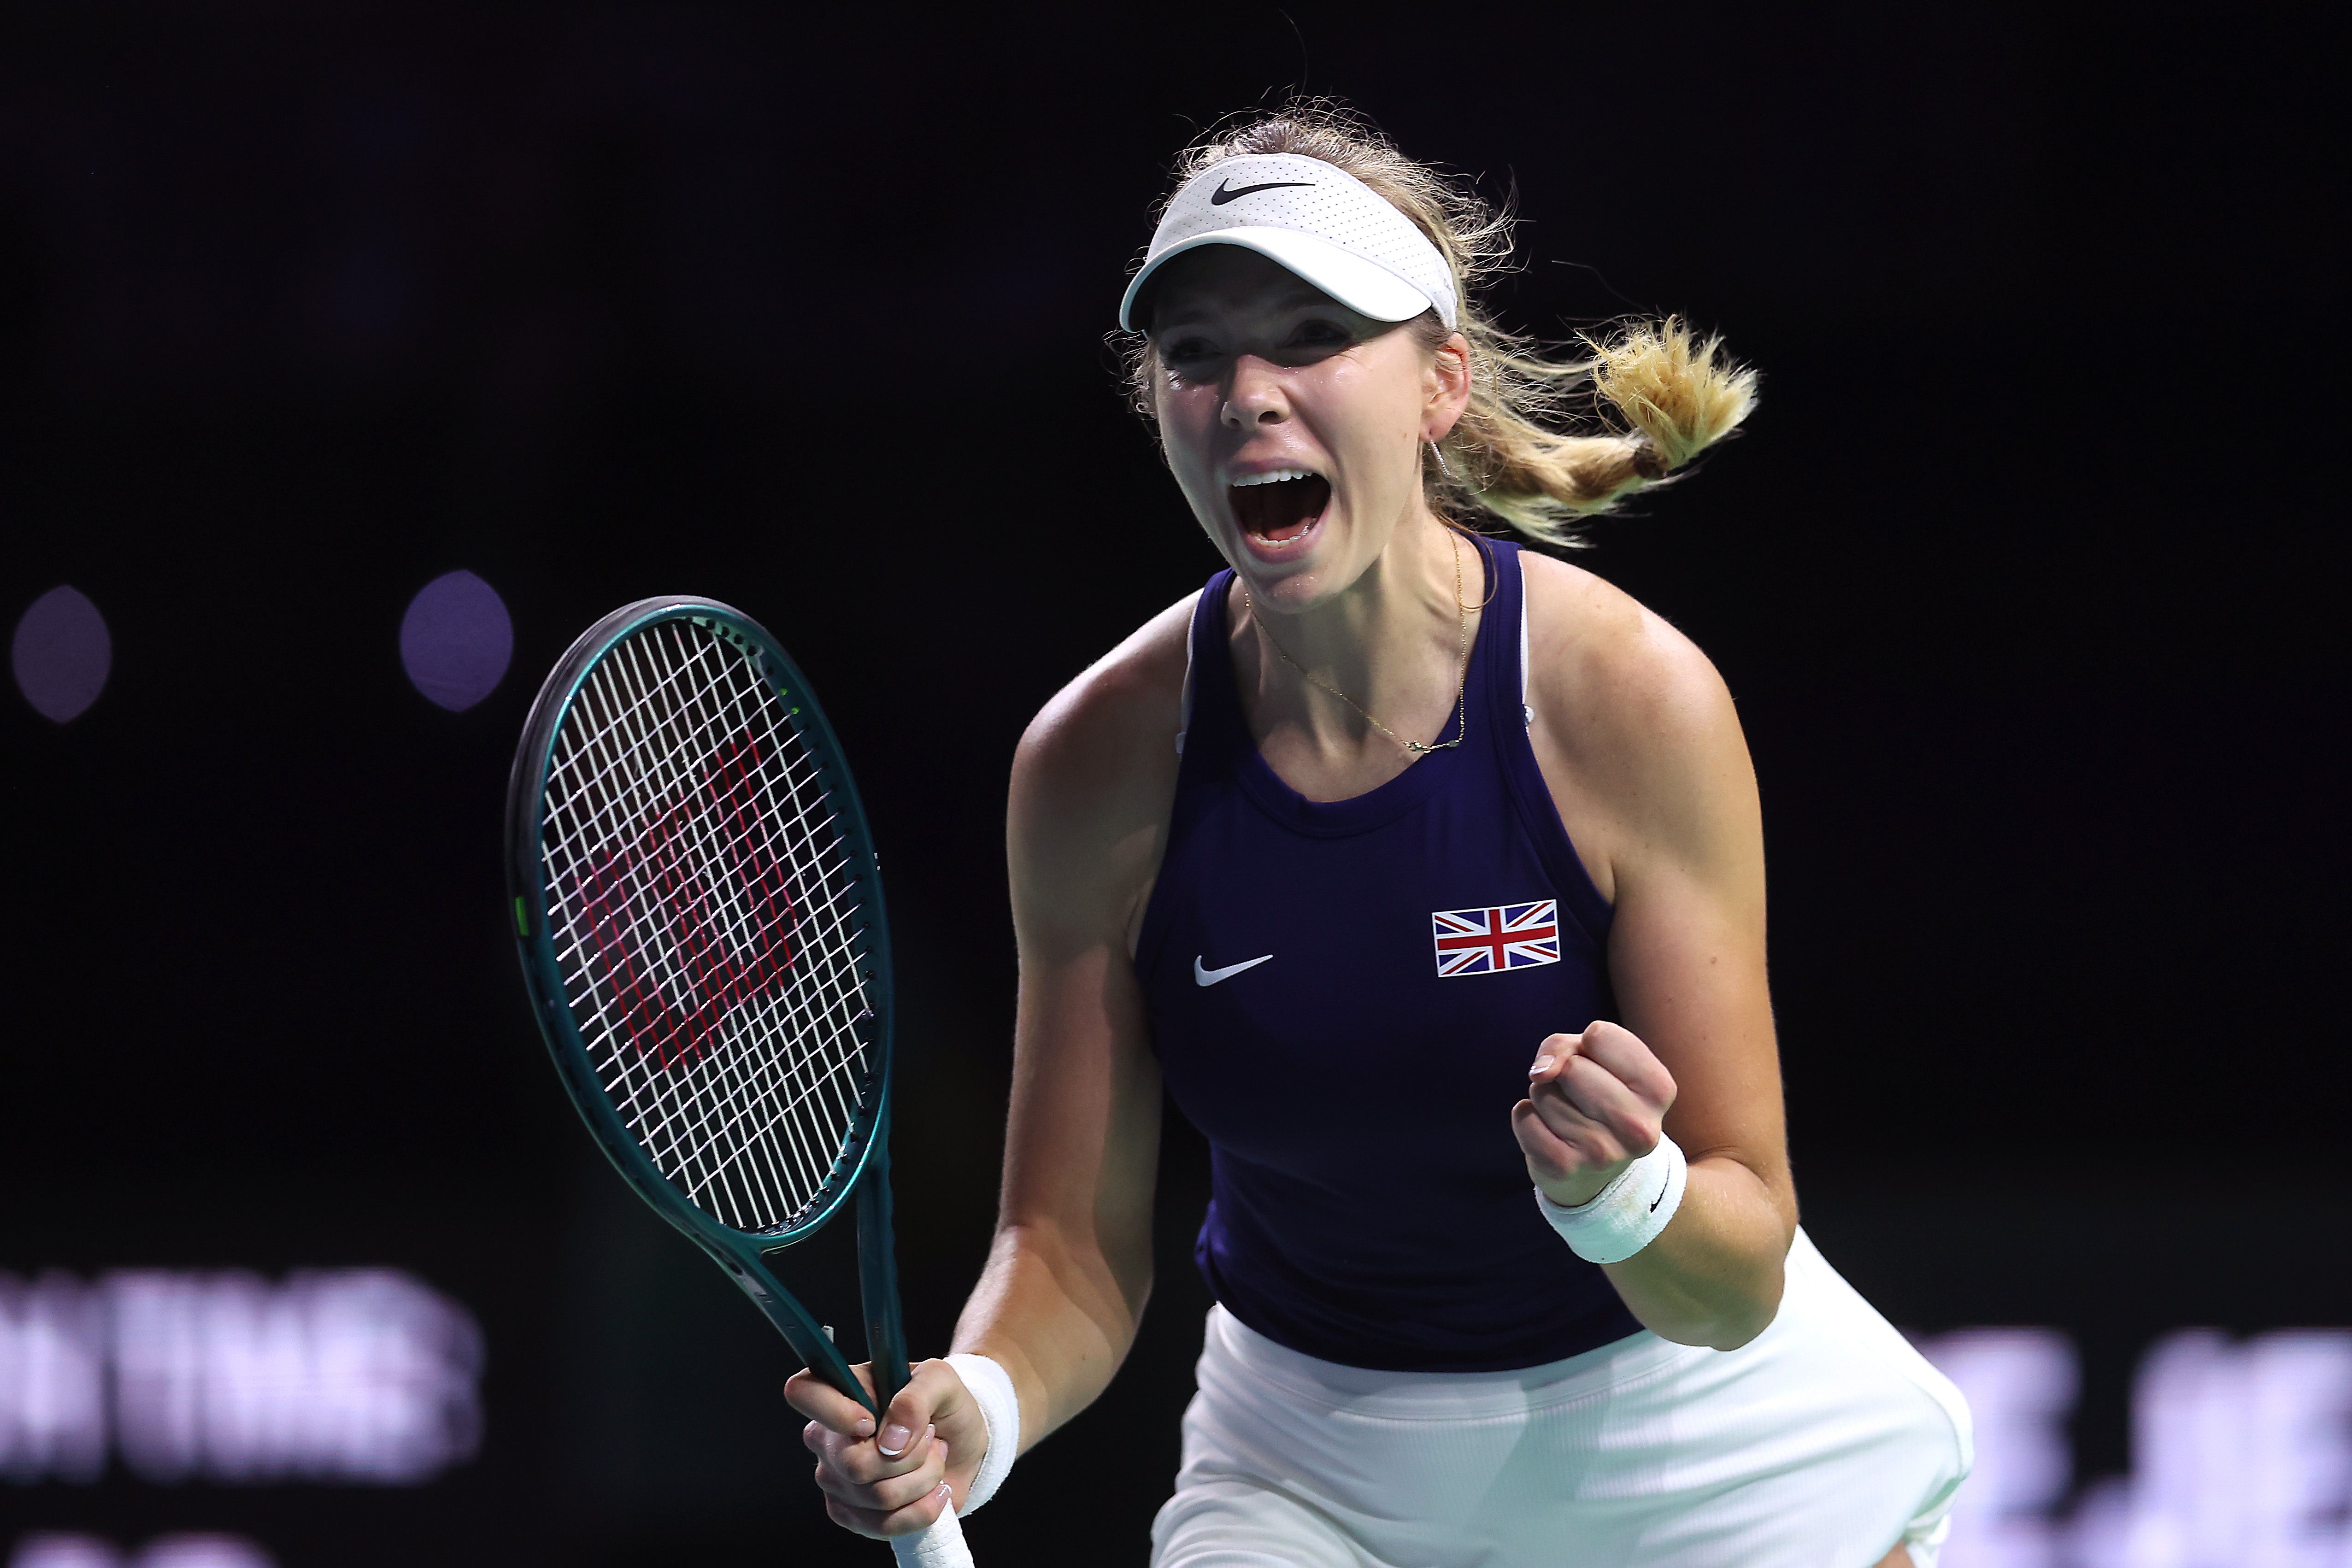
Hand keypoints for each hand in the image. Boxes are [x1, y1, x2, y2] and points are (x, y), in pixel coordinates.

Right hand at [785, 1357, 983, 1540]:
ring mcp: (834, 1479)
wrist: (962, 1444)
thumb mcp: (940, 1381)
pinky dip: (923, 1508)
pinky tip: (933, 1489)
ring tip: (934, 1459)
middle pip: (853, 1463)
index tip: (873, 1421)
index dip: (835, 1412)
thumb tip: (890, 1440)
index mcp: (840, 1392)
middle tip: (928, 1437)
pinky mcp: (850, 1514)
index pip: (802, 1392)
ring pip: (879, 1496)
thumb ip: (915, 1398)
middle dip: (911, 1455)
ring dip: (925, 1478)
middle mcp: (827, 1437)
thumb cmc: (943, 1406)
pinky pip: (886, 1525)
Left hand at [1511, 1020, 1677, 1208]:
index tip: (1600, 1069)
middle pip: (1570, 1066)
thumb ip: (1565, 1045)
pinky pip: (1524, 1117)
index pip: (1600, 1035)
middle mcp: (1639, 1126)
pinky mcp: (1565, 1168)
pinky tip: (1550, 1134)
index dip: (1587, 1045)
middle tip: (1581, 1098)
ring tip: (1569, 1118)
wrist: (1597, 1171)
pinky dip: (1527, 1118)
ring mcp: (1603, 1152)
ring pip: (1543, 1090)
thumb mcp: (1593, 1058)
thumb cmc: (1596, 1096)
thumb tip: (1540, 1072)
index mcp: (1659, 1090)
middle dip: (1563, 1073)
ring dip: (1545, 1097)